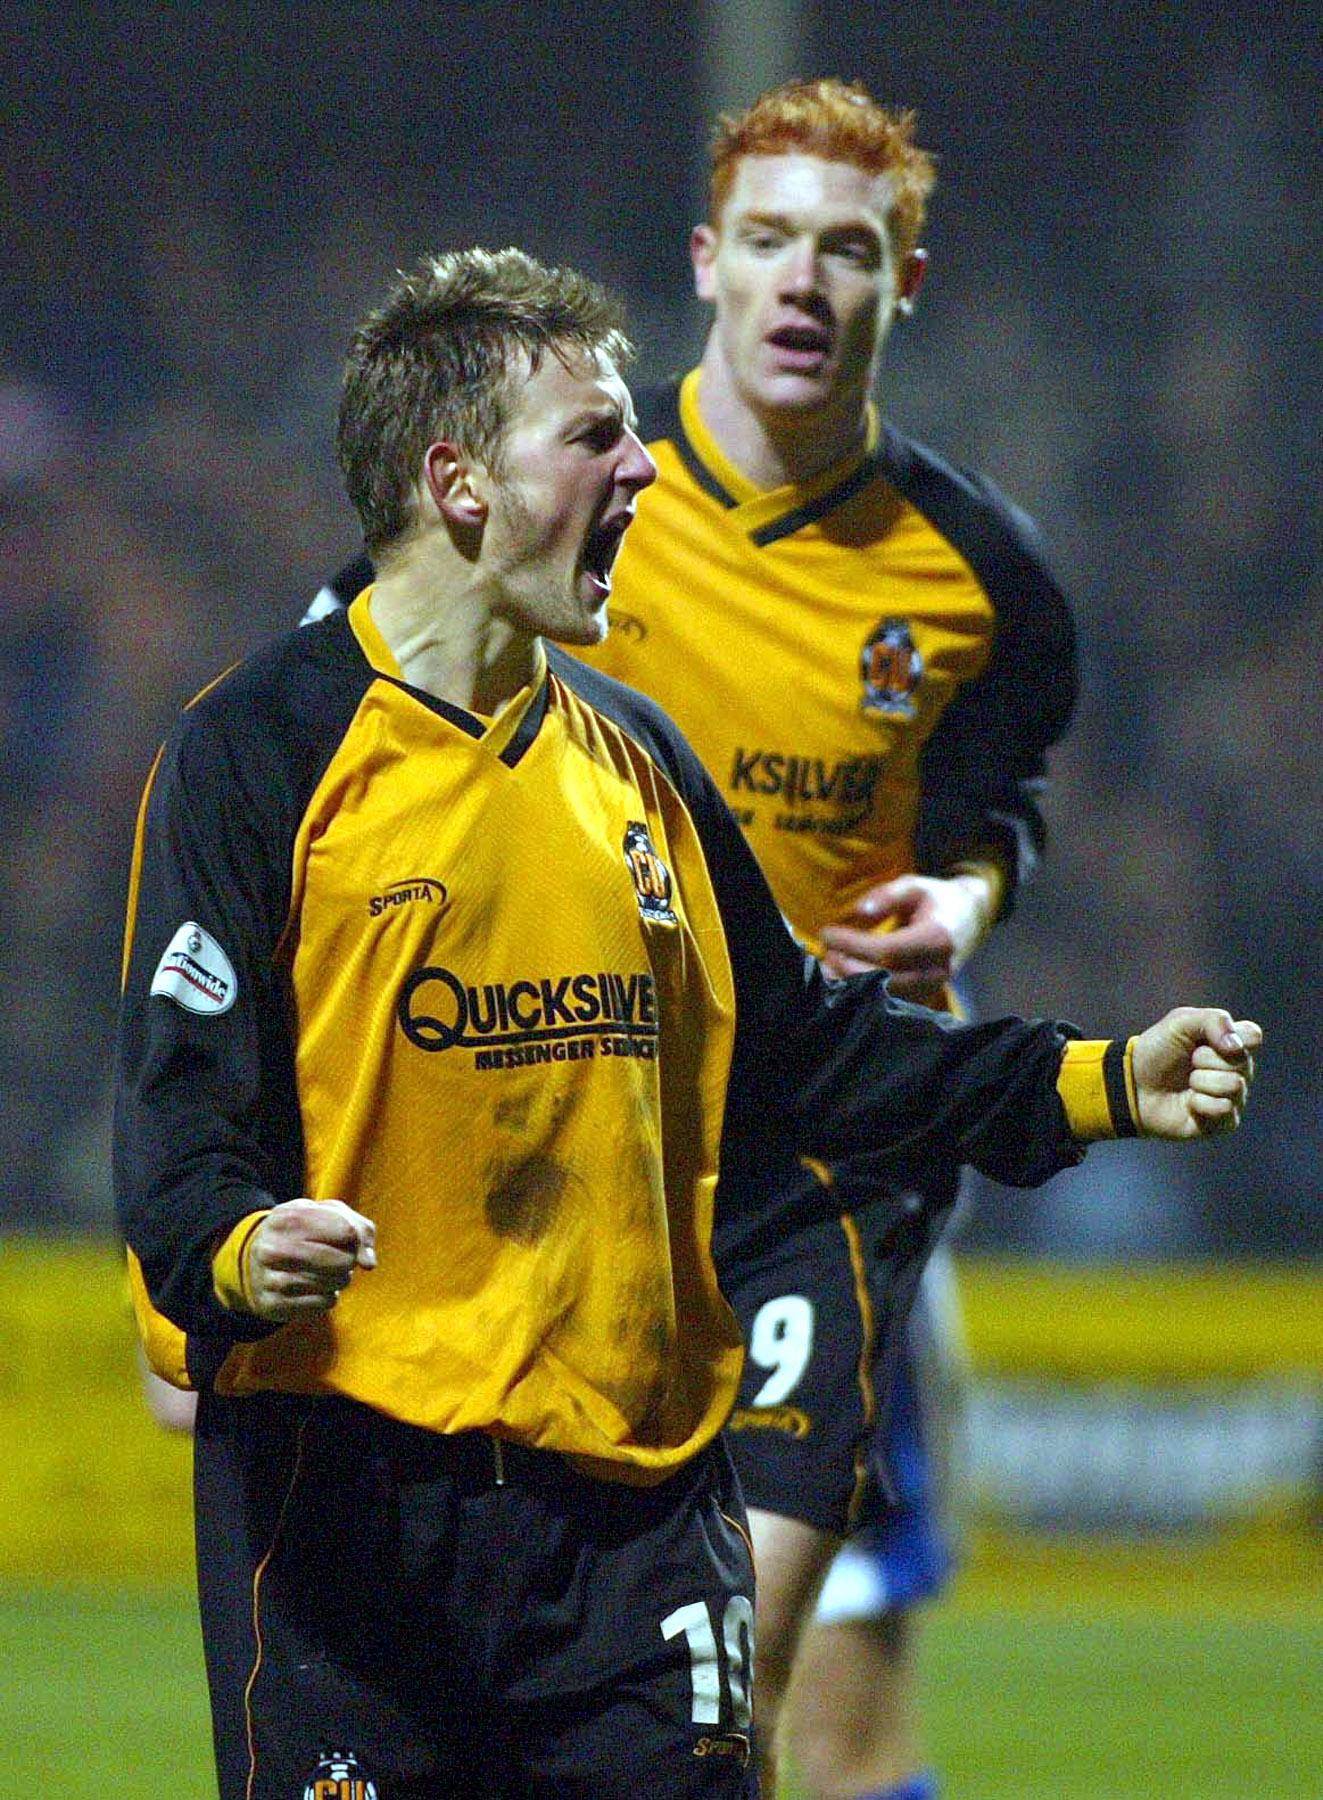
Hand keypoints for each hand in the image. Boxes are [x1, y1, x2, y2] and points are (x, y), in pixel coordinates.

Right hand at [245, 1198, 376, 1321]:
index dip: (355, 1237)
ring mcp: (270, 1279)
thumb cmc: (303, 1232)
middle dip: (349, 1261)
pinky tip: (315, 1287)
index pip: (347, 1231)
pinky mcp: (272, 1305)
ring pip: (334, 1284)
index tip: (346, 1237)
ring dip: (339, 1279)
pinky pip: (323, 1303)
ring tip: (324, 1271)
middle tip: (339, 1258)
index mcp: (288, 1217)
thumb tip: (369, 1264)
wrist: (253, 1259)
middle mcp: (274, 1248)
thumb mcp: (328, 1215)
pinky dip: (328, 1296)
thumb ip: (360, 1230)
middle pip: (343, 1261)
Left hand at [819, 872, 995, 1004]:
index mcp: (937, 938)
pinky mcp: (927, 995)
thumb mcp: (915, 885)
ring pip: (886, 995)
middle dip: (847, 968)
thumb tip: (859, 912)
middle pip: (885, 978)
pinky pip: (892, 1000)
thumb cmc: (937, 899)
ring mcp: (934, 986)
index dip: (853, 944)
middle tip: (824, 953)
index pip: (887, 950)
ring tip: (826, 967)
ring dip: (852, 985)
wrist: (971, 919)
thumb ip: (887, 895)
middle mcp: (938, 968)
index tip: (827, 933)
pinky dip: (865, 992)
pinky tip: (843, 979)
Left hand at [1130, 1009, 1260, 1138]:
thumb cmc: (1157, 1051)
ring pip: (1235, 1085)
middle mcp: (1238, 1071)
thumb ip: (1214, 1021)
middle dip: (1205, 1059)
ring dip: (1201, 1081)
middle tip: (1188, 1062)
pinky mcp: (1224, 1122)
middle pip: (1242, 1062)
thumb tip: (1237, 1047)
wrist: (1133, 1084)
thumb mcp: (1180, 1022)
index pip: (1253, 1036)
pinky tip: (1189, 1103)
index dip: (1230, 1038)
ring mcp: (1233, 1097)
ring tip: (1187, 1083)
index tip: (1204, 1040)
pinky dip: (1200, 1103)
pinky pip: (1225, 1109)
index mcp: (1232, 1044)